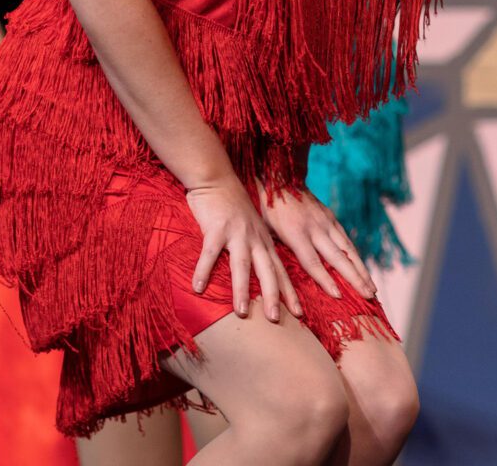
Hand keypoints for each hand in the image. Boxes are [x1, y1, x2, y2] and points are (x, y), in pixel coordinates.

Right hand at [185, 174, 301, 322]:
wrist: (216, 177)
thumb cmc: (232, 204)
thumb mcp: (252, 226)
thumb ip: (256, 246)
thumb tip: (260, 272)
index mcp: (264, 240)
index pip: (280, 270)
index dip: (290, 292)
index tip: (299, 314)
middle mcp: (255, 238)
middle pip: (267, 271)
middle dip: (273, 296)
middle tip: (275, 319)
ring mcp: (236, 233)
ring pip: (242, 265)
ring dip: (242, 289)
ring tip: (241, 312)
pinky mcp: (216, 228)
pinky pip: (209, 253)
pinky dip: (203, 271)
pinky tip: (197, 288)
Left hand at [259, 185, 377, 302]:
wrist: (283, 178)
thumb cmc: (270, 209)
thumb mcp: (268, 231)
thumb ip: (279, 251)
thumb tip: (283, 278)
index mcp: (296, 233)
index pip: (313, 262)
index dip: (325, 280)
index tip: (338, 296)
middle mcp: (315, 228)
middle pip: (337, 258)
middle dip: (354, 278)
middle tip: (368, 296)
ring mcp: (326, 222)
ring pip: (348, 249)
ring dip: (362, 270)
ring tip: (372, 288)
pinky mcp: (331, 217)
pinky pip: (346, 239)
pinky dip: (356, 256)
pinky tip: (363, 269)